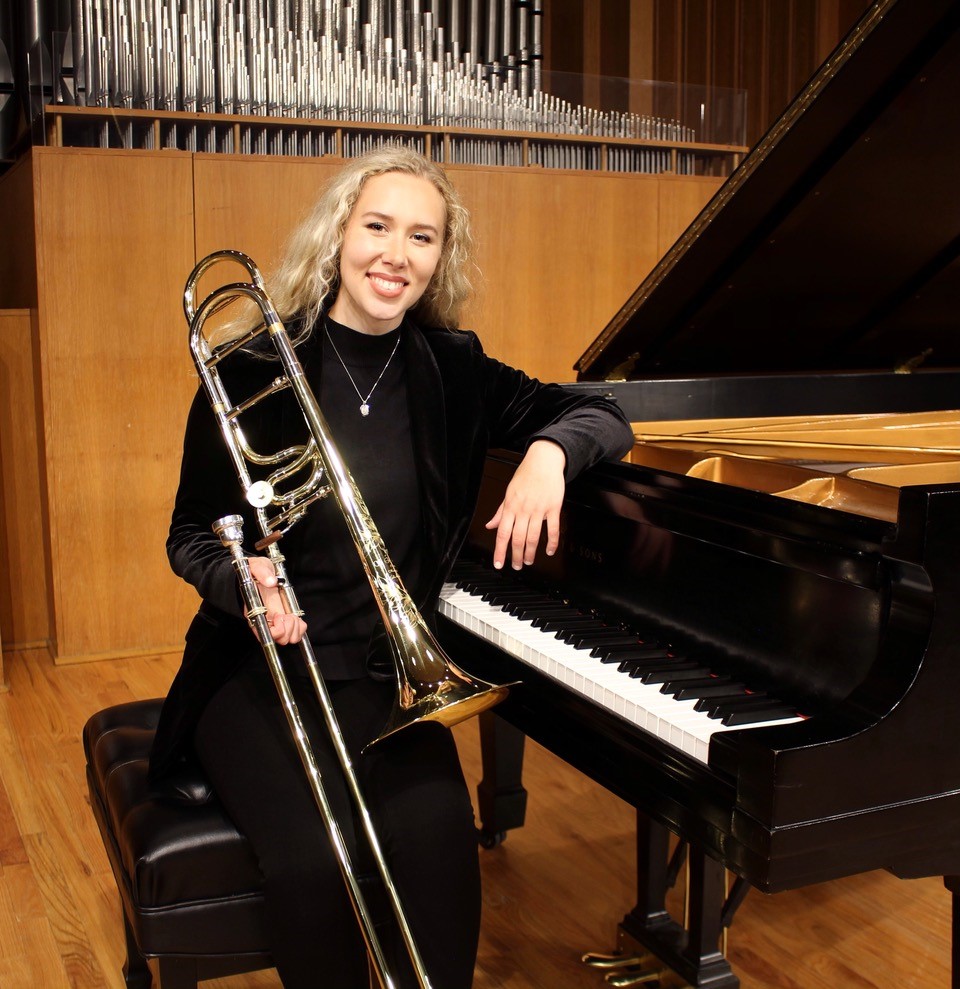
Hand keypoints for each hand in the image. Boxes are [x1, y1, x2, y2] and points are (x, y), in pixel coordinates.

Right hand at [246, 555, 306, 644]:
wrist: (257, 572)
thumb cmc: (255, 571)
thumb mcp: (257, 566)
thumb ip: (262, 573)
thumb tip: (271, 581)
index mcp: (256, 612)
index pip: (267, 634)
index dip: (278, 630)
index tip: (281, 615)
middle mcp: (265, 621)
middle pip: (281, 639)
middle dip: (289, 628)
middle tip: (288, 614)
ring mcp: (275, 622)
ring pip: (289, 638)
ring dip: (295, 628)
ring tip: (292, 615)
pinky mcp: (285, 619)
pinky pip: (296, 631)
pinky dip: (300, 627)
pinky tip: (296, 617)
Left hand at [485, 440, 565, 569]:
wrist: (544, 461)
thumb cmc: (526, 475)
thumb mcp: (509, 492)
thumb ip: (500, 512)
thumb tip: (490, 525)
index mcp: (510, 506)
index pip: (502, 533)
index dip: (500, 551)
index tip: (499, 563)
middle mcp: (523, 509)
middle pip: (517, 538)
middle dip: (516, 556)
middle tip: (516, 566)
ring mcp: (539, 509)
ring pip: (533, 536)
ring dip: (530, 552)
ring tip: (528, 561)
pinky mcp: (553, 508)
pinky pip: (553, 529)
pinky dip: (551, 542)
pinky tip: (549, 551)